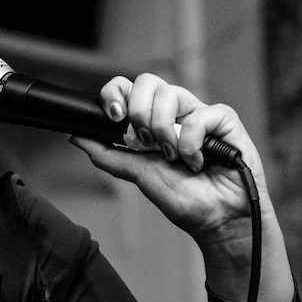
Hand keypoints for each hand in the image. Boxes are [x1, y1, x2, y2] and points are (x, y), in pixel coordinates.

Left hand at [69, 72, 267, 242]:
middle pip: (147, 81)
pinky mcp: (224, 120)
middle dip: (138, 113)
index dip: (117, 93)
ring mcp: (200, 113)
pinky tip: (198, 161)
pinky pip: (200, 114)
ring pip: (170, 93)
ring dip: (164, 131)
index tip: (113, 117)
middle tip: (146, 142)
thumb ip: (108, 154)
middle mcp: (176, 113)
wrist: (217, 220)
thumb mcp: (138, 174)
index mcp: (154, 121)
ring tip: (174, 157)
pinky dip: (192, 142)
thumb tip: (76, 136)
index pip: (130, 88)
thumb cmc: (185, 199)